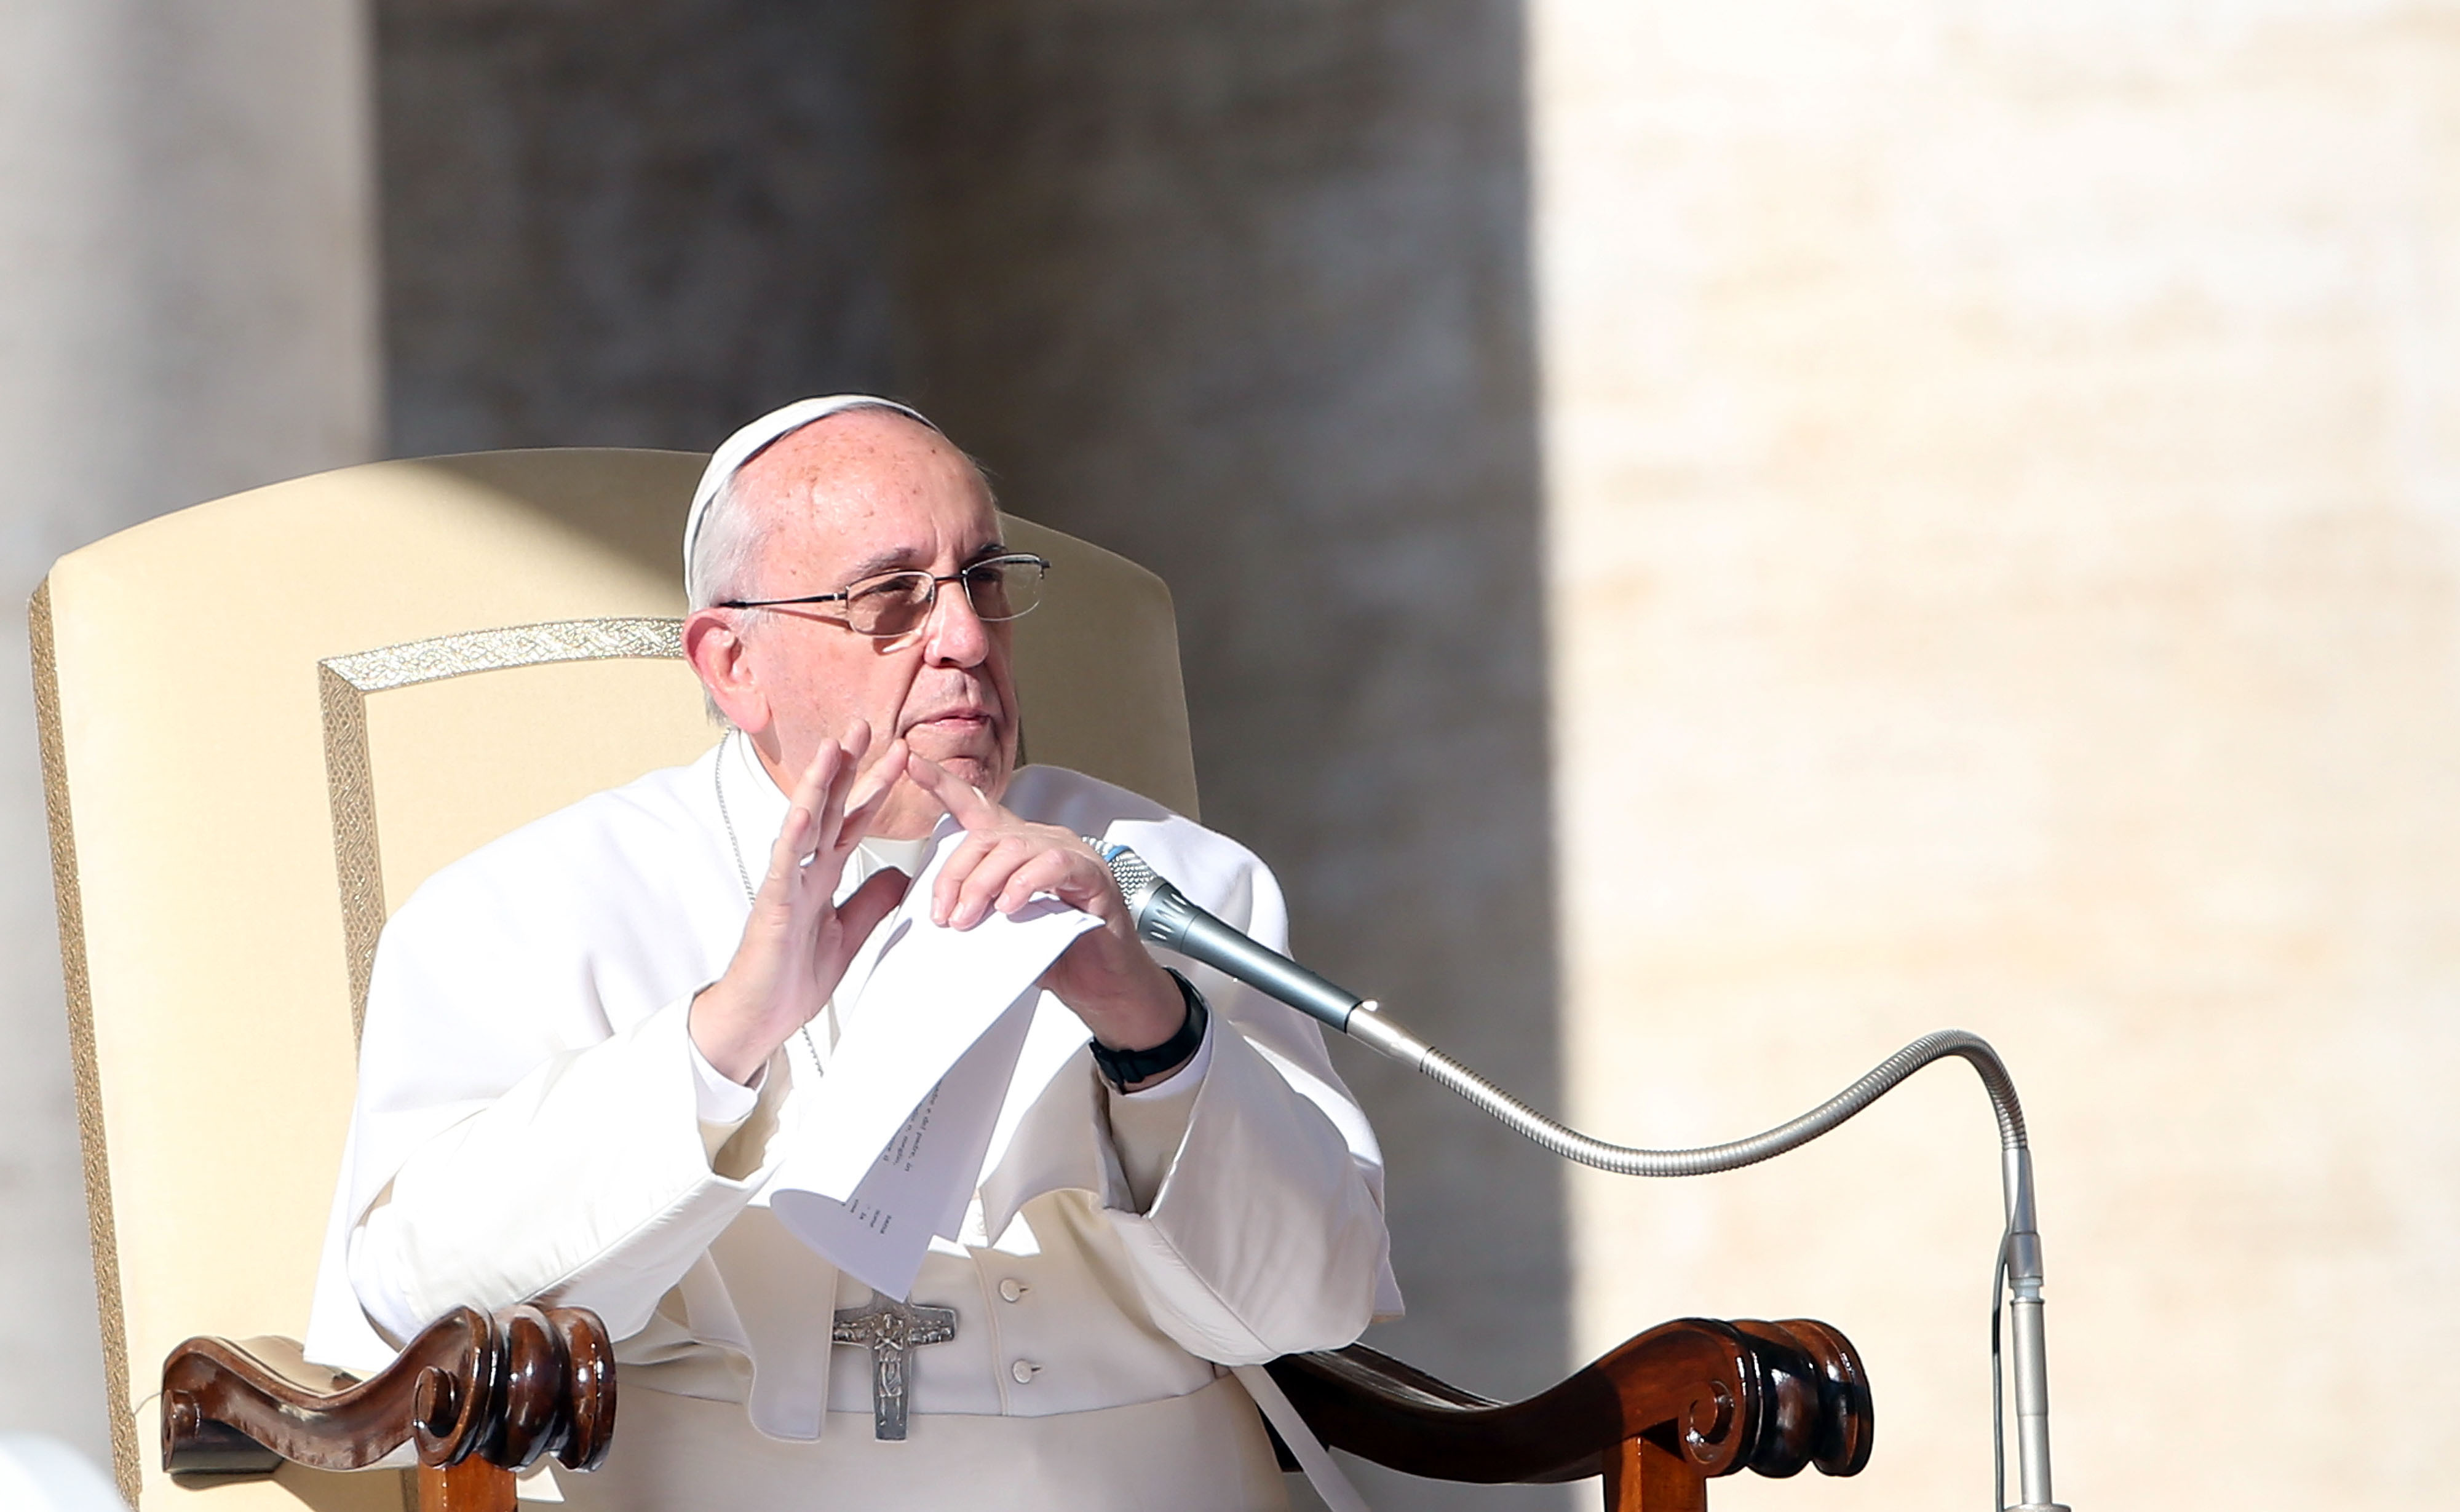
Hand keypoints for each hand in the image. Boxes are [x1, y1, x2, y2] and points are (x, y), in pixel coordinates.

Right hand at [690, 725, 911, 1083]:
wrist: (760, 1017)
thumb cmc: (793, 977)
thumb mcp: (850, 934)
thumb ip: (872, 902)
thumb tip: (901, 873)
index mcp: (823, 876)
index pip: (855, 821)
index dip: (876, 788)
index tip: (901, 756)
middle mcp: (804, 870)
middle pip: (831, 808)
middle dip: (848, 766)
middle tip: (868, 724)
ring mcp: (786, 882)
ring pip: (805, 823)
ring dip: (820, 784)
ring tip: (835, 747)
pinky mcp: (774, 905)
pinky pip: (784, 864)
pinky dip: (795, 835)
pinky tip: (806, 810)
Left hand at [908, 757, 1188, 1073]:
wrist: (1102, 987)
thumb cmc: (1055, 955)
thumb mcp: (996, 930)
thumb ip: (966, 907)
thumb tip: (913, 900)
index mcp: (1016, 850)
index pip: (976, 808)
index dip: (944, 784)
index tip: (912, 764)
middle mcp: (1043, 843)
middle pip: (986, 836)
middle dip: (956, 874)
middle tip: (943, 915)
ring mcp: (1071, 855)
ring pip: (1015, 848)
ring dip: (983, 883)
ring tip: (969, 919)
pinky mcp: (1094, 877)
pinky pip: (1055, 865)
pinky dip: (1026, 883)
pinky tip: (1010, 907)